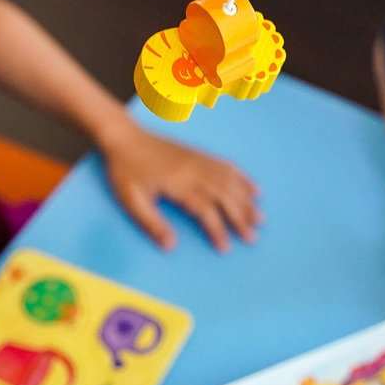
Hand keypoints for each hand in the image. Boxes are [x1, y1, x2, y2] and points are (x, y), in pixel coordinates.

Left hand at [100, 118, 262, 252]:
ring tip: (259, 218)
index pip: (205, 210)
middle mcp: (194, 170)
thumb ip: (152, 224)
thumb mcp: (131, 201)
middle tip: (252, 238)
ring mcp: (199, 160)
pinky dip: (243, 178)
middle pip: (225, 196)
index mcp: (178, 183)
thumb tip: (171, 246)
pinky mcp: (199, 155)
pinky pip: (226, 166)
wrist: (124, 137)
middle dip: (241, 218)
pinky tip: (254, 189)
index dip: (218, 230)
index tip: (225, 248)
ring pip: (230, 181)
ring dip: (246, 200)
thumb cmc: (125, 171)